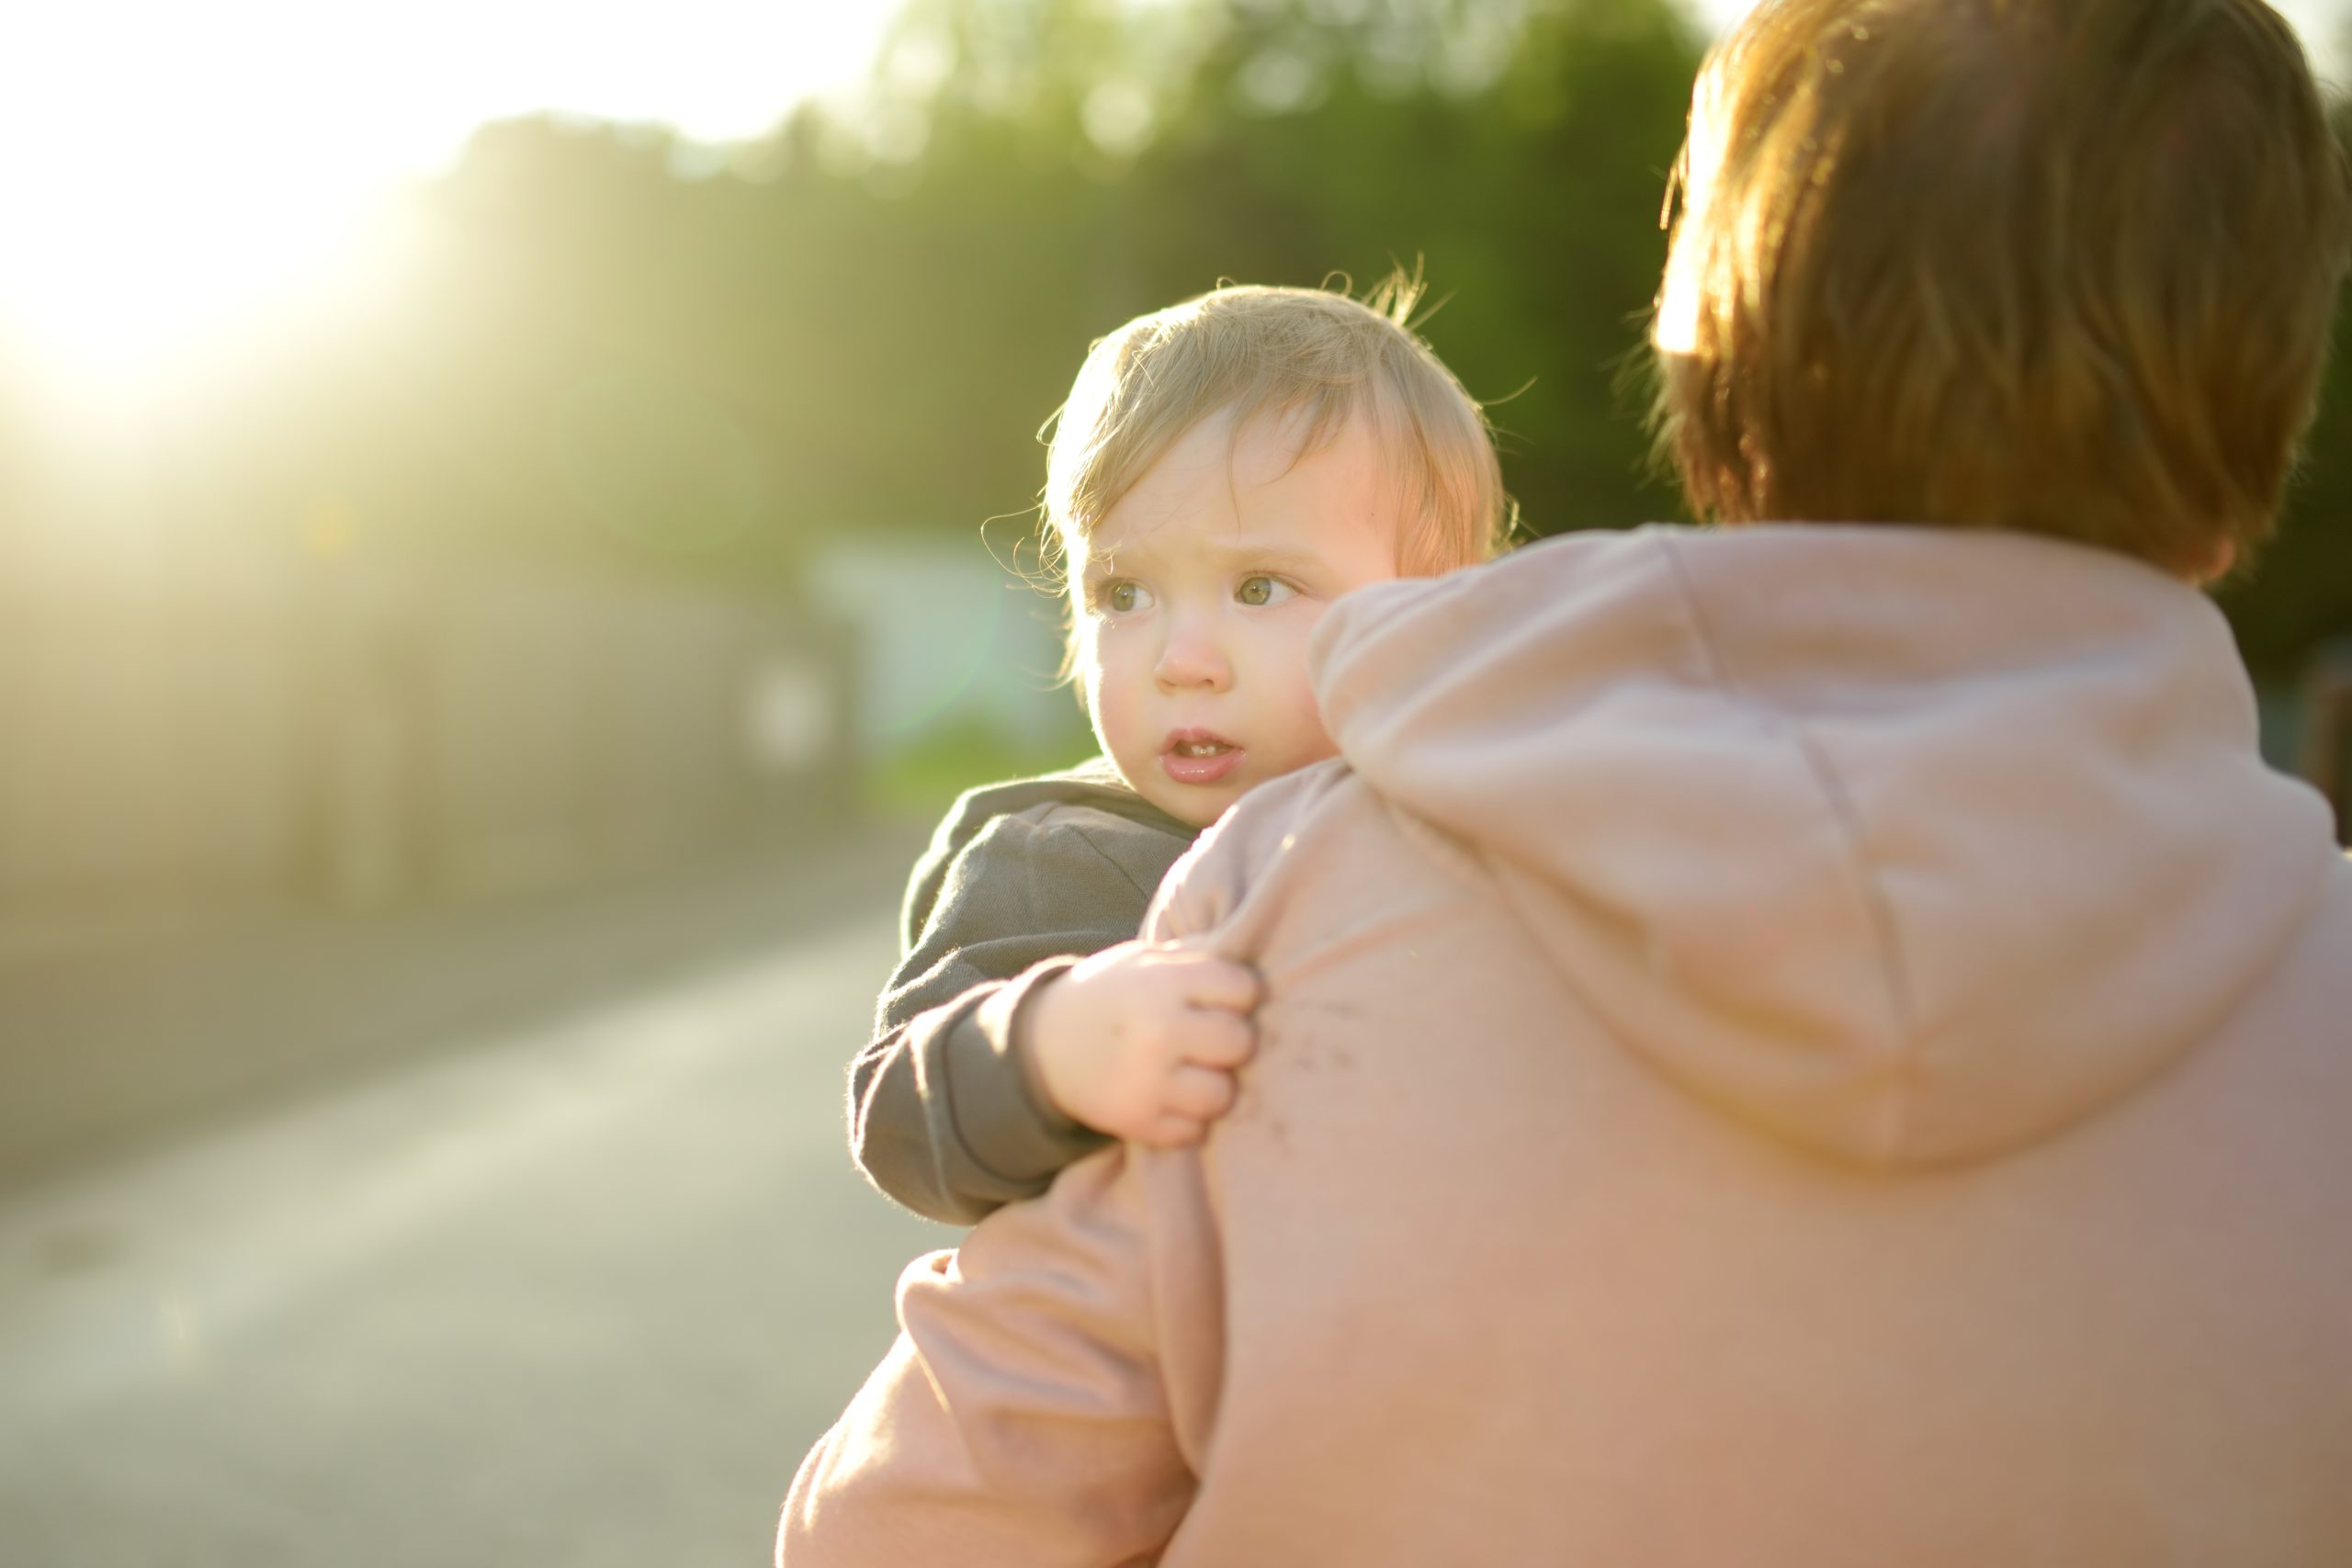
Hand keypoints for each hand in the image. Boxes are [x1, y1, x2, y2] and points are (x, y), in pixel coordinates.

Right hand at [1020, 940, 1261, 1146]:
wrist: (1044, 1044)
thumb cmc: (1112, 995)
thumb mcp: (1144, 960)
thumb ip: (1196, 959)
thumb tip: (1253, 963)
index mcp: (1163, 980)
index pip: (1244, 989)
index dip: (1238, 995)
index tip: (1219, 1000)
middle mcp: (1158, 1029)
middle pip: (1240, 1043)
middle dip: (1231, 1042)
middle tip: (1209, 1041)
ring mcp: (1147, 1080)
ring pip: (1223, 1095)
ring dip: (1214, 1086)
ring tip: (1194, 1074)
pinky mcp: (1137, 1121)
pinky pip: (1193, 1131)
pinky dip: (1187, 1120)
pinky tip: (1171, 1099)